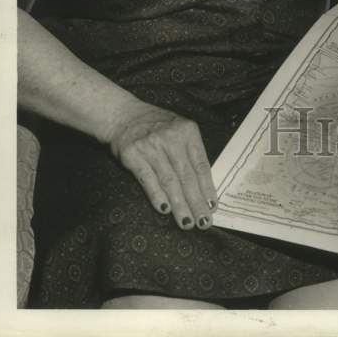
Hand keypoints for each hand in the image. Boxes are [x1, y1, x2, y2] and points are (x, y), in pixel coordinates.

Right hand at [105, 99, 217, 230]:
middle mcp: (171, 138)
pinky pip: (148, 179)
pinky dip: (157, 196)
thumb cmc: (157, 127)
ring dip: (179, 205)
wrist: (124, 116)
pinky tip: (164, 210)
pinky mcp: (133, 154)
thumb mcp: (179, 131)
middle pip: (187, 176)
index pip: (201, 164)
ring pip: (169, 181)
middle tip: (203, 222)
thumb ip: (191, 153)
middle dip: (196, 202)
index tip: (213, 206)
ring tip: (186, 223)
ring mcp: (151, 146)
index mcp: (188, 131)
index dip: (208, 187)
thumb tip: (204, 187)